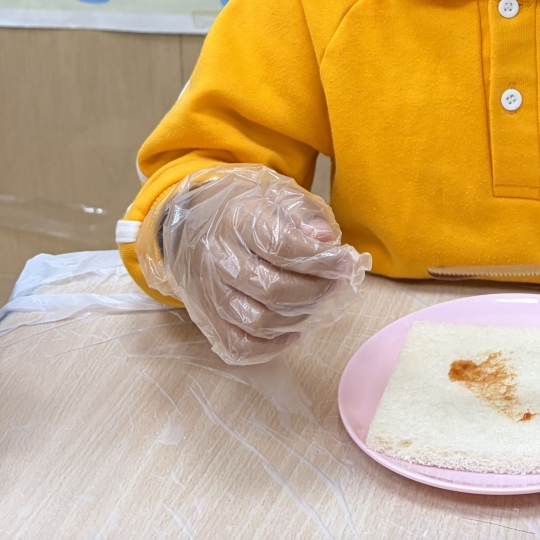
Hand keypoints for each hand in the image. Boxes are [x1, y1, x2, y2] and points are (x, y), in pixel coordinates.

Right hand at [137, 164, 369, 364]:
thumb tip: (326, 239)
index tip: (347, 263)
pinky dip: (269, 346)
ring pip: (258, 321)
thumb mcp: (277, 193)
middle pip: (273, 289)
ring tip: (319, 304)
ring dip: (298, 318)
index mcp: (238, 220)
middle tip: (337, 285)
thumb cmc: (246, 207)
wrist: (193, 219)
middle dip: (316, 291)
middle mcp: (218, 258)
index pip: (283, 247)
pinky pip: (237, 345)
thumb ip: (305, 214)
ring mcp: (209, 291)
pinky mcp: (205, 317)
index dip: (320, 260)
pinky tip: (293, 331)